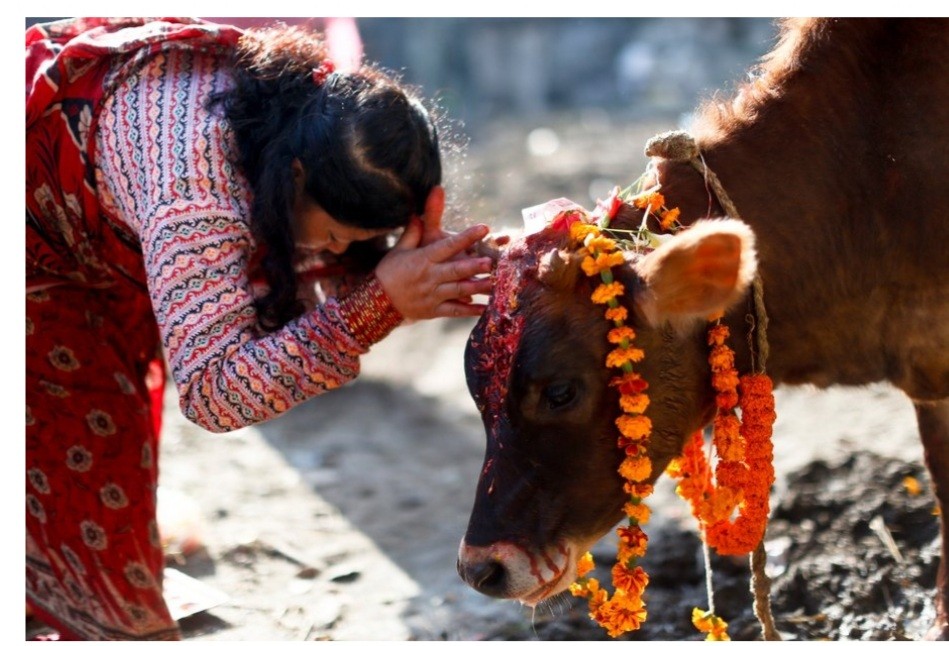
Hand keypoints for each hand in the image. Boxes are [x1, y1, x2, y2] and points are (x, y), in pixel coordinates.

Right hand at [375, 217, 493, 319]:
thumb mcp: (399, 250)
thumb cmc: (389, 272)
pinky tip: (485, 308)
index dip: (467, 237)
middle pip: (456, 270)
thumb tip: (418, 214)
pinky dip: (470, 310)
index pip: (448, 245)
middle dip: (475, 266)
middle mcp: (429, 277)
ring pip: (458, 290)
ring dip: (477, 286)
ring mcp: (432, 295)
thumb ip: (412, 233)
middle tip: (492, 261)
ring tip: (495, 283)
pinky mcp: (433, 310)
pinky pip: (454, 310)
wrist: (376, 302)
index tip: (484, 228)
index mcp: (423, 259)